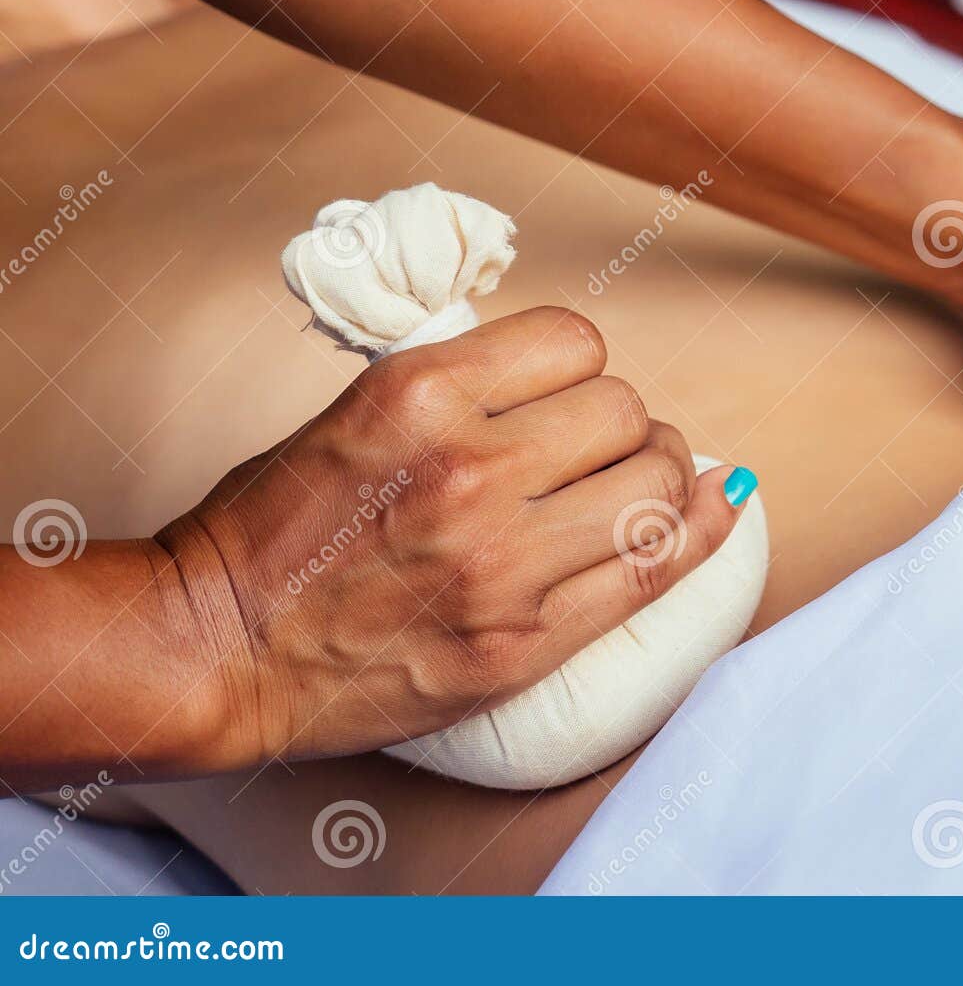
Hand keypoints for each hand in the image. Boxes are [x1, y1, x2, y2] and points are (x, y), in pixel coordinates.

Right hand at [153, 307, 745, 768]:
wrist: (215, 648)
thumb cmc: (272, 528)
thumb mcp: (356, 412)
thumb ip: (463, 389)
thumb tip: (577, 376)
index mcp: (421, 393)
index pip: (577, 341)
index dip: (584, 367)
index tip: (572, 394)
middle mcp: (470, 469)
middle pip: (626, 412)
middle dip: (625, 425)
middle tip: (603, 449)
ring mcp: (501, 563)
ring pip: (655, 484)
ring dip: (659, 475)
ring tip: (635, 485)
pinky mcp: (522, 642)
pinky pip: (653, 569)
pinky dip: (702, 531)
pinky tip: (720, 506)